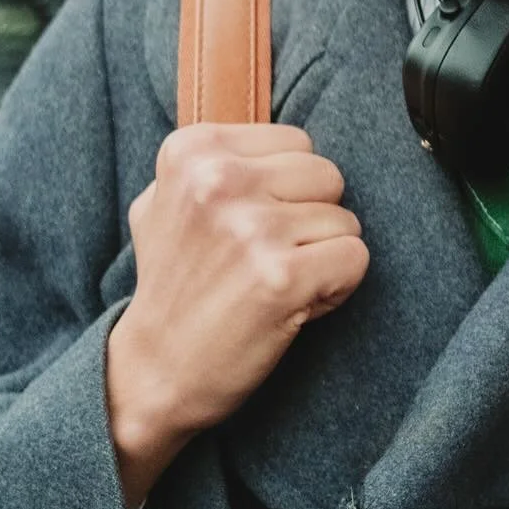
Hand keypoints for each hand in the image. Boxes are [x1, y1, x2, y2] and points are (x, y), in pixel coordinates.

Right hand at [105, 123, 368, 508]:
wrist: (152, 372)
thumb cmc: (173, 282)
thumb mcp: (167, 198)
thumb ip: (219, 157)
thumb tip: (284, 136)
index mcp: (192, 149)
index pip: (298, 144)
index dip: (286, 191)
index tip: (246, 229)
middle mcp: (218, 180)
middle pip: (328, 175)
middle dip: (310, 218)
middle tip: (265, 259)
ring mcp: (250, 228)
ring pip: (346, 219)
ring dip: (322, 256)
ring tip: (274, 283)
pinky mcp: (281, 276)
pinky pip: (355, 258)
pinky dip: (337, 287)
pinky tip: (295, 304)